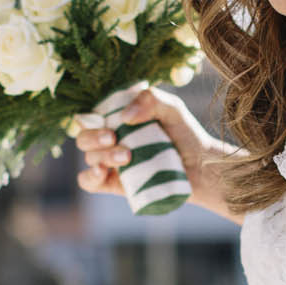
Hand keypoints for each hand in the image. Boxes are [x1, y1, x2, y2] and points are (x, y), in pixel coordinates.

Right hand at [72, 87, 234, 218]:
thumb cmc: (186, 134)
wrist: (201, 167)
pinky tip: (102, 172)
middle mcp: (112, 141)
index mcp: (118, 120)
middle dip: (93, 137)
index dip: (89, 118)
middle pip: (84, 138)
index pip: (90, 116)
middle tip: (113, 137)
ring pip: (90, 158)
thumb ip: (150, 100)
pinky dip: (90, 176)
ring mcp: (112, 163)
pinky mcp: (116, 184)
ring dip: (102, 156)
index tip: (105, 119)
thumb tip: (124, 117)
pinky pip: (88, 182)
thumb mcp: (172, 108)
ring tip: (126, 157)